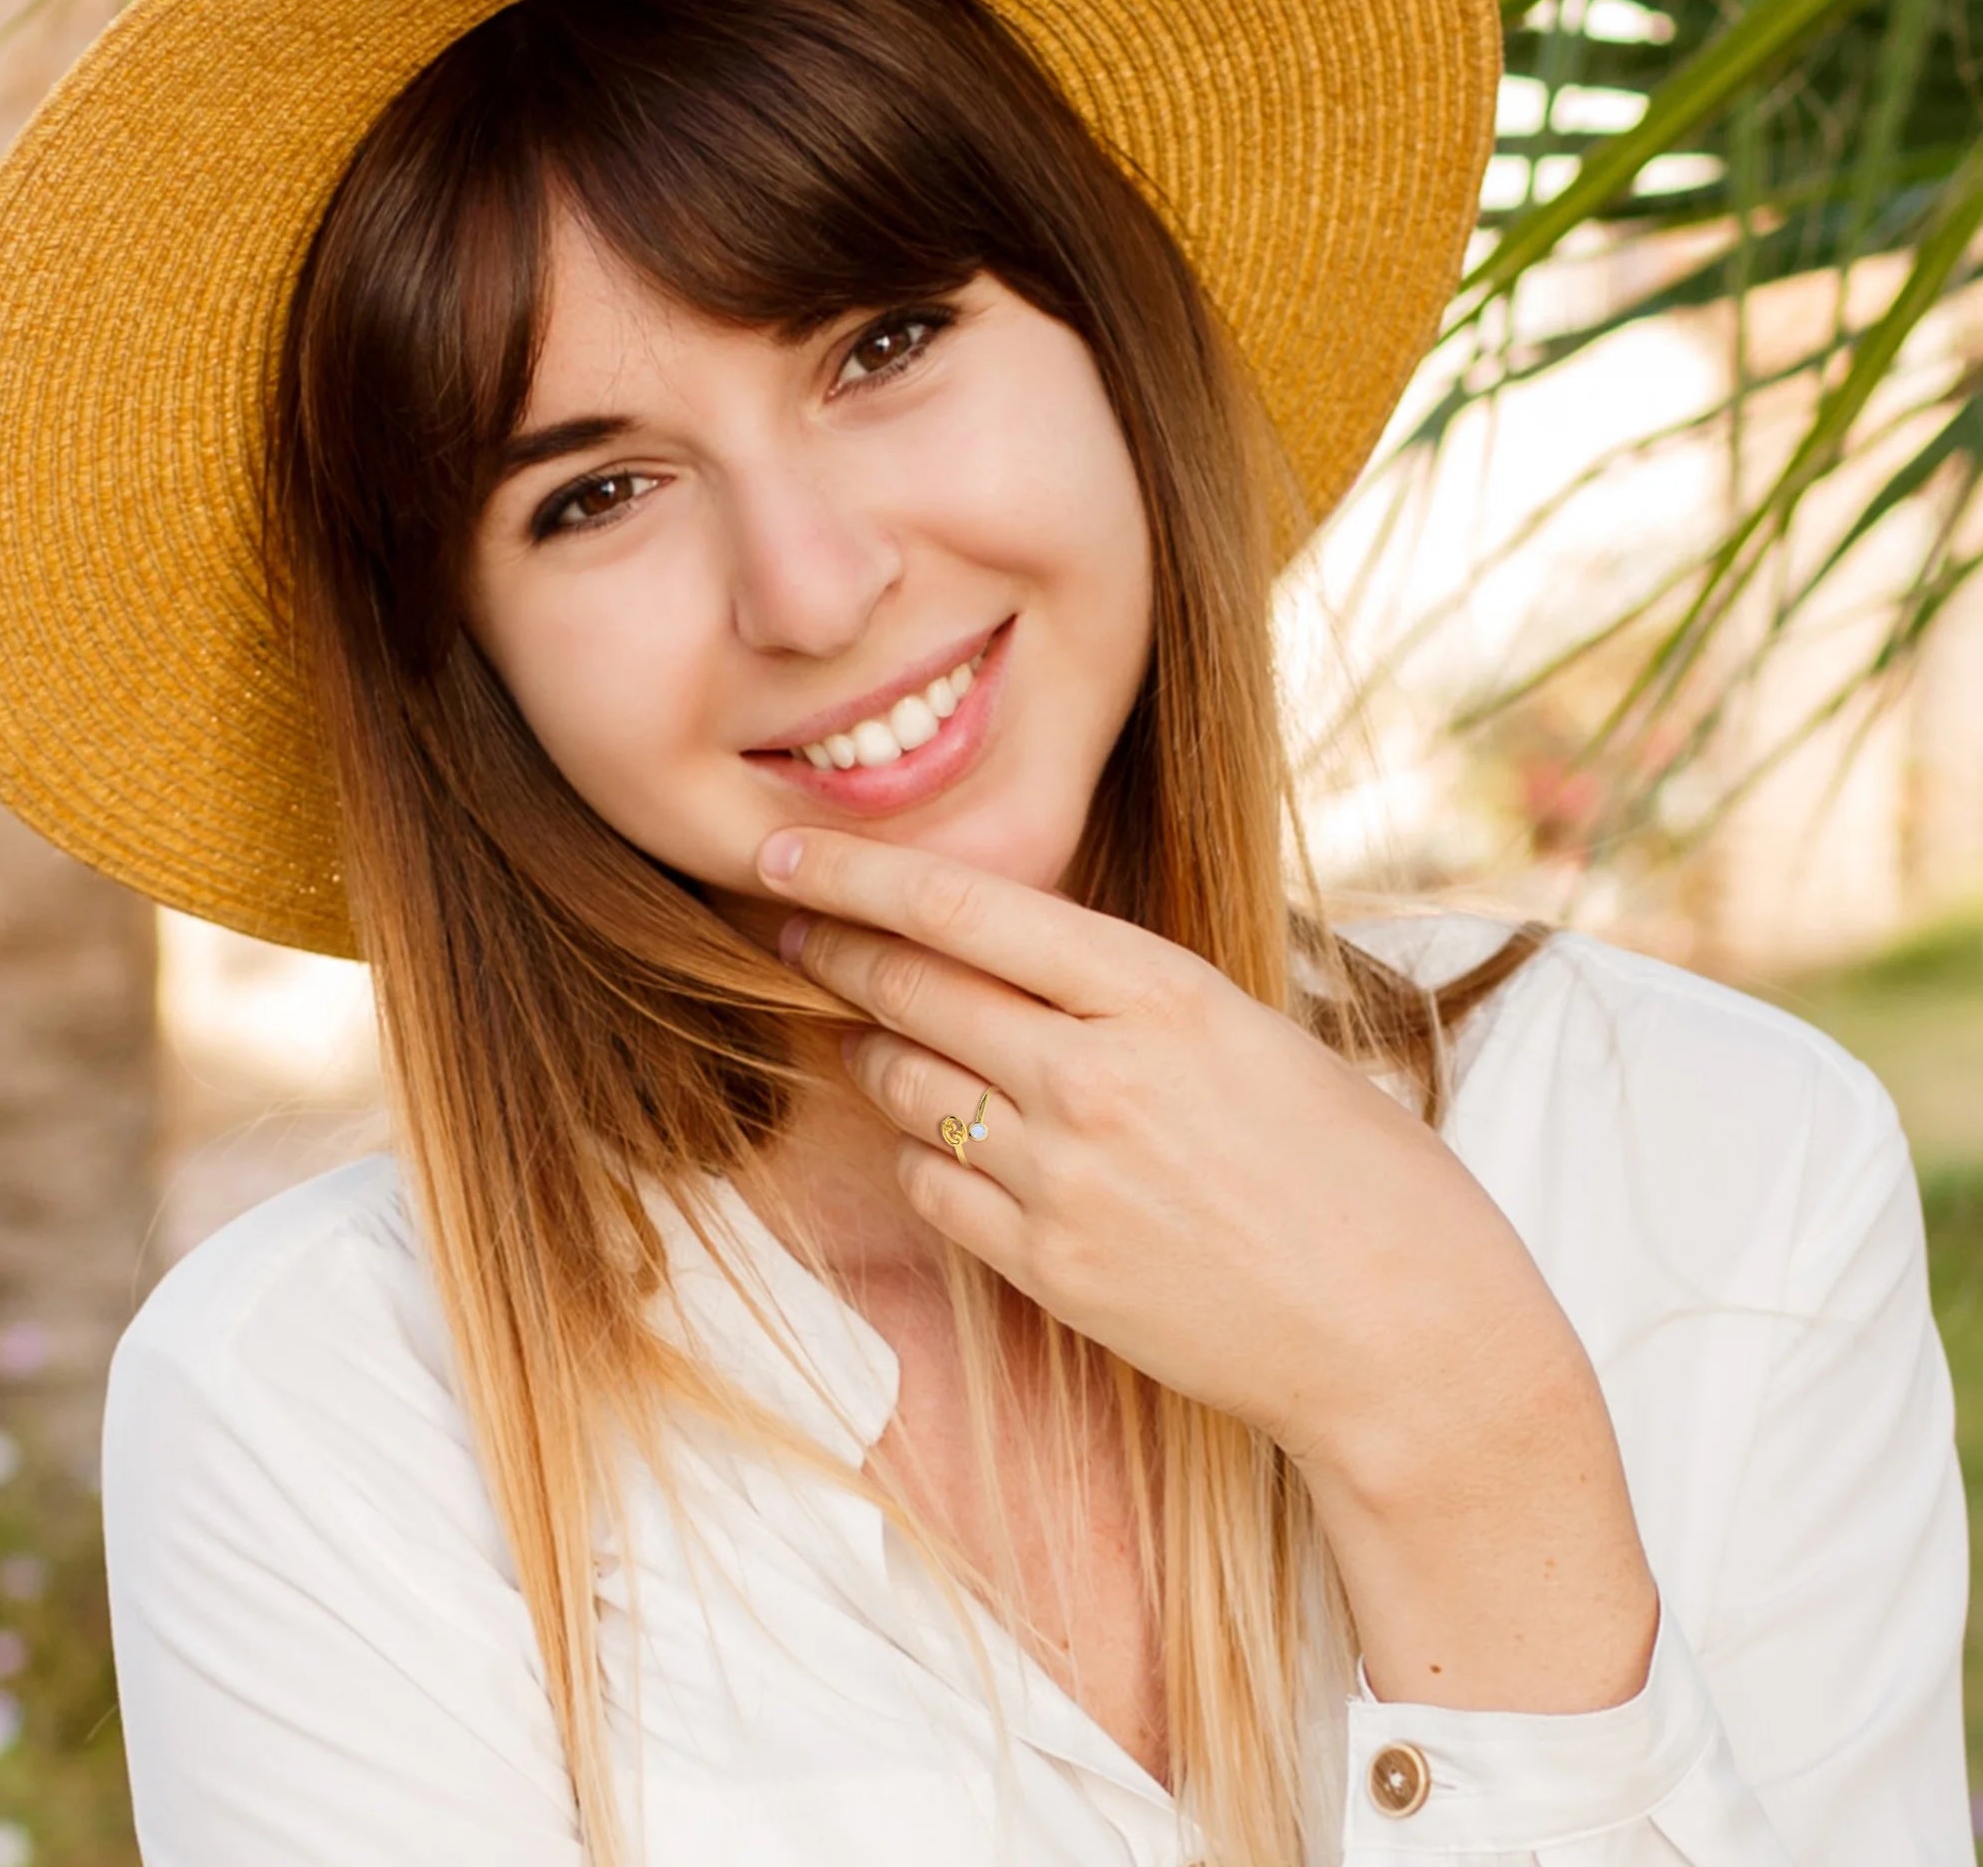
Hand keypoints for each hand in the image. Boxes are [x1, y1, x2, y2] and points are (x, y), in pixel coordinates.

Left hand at [755, 824, 1577, 1482]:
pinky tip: (938, 1141)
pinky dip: (918, 1151)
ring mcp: (1064, 1178)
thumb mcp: (1258, 1036)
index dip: (856, 877)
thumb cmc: (1363, 1171)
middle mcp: (1096, 1076)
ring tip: (877, 1035)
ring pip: (906, 1088)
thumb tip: (1029, 963)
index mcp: (1163, 995)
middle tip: (790, 932)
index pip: (967, 912)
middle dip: (834, 952)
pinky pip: (929, 1187)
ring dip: (877, 1052)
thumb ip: (1134, 998)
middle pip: (914, 992)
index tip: (784, 856)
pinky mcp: (1049, 1269)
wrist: (1408, 1336)